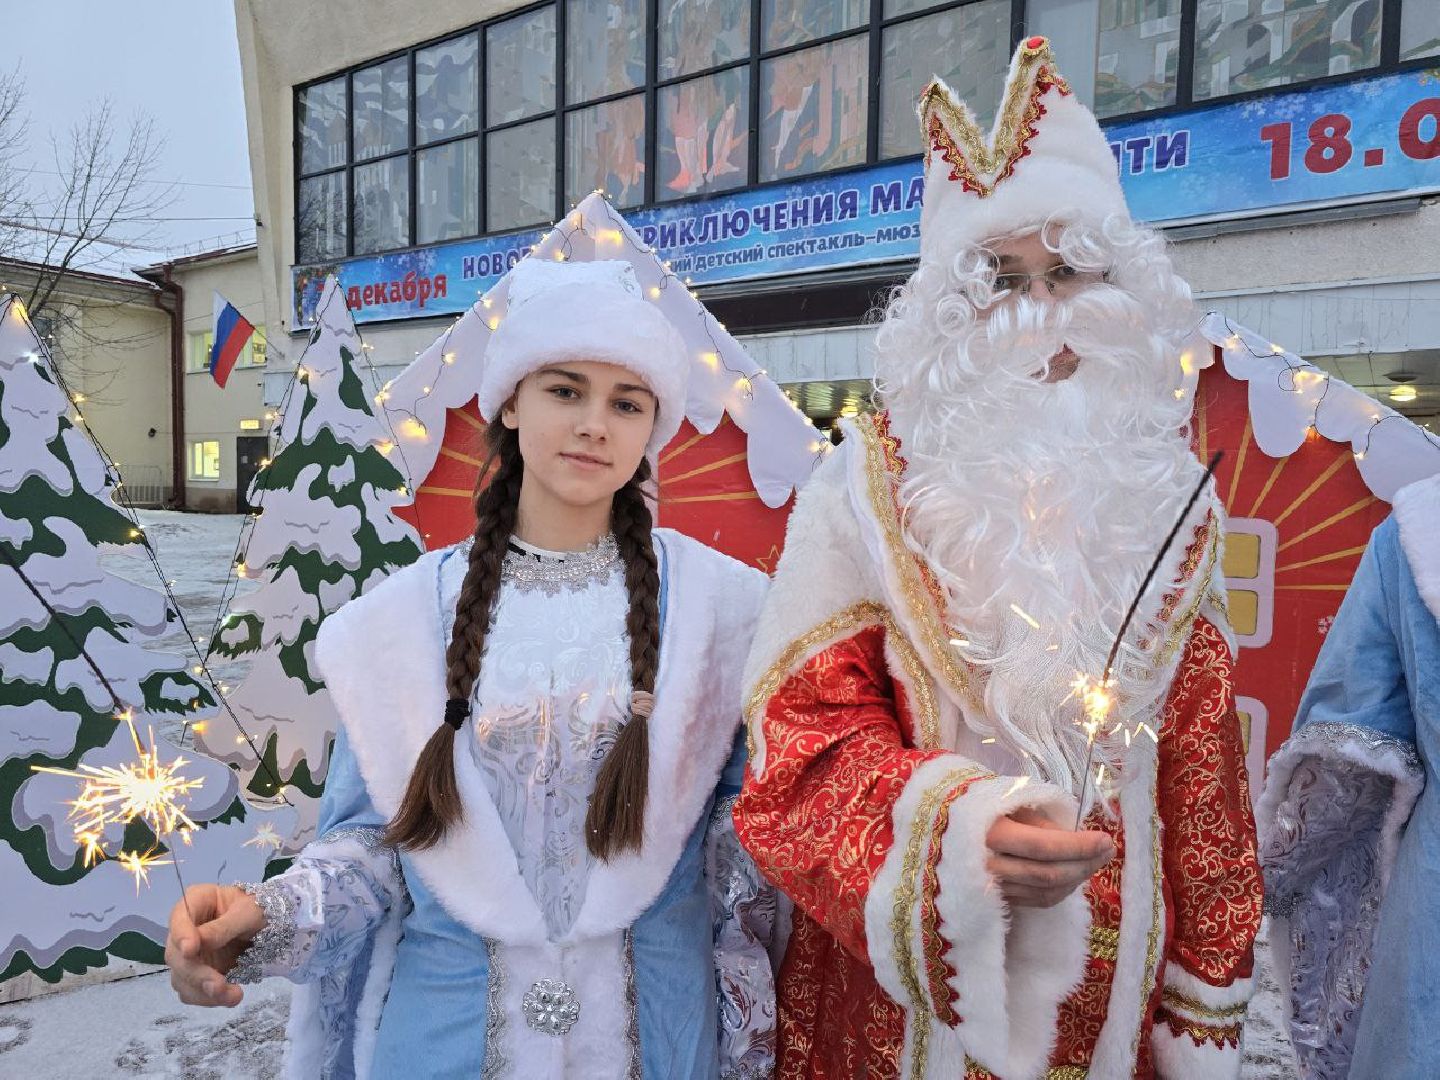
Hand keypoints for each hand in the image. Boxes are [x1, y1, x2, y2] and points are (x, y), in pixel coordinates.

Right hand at [164, 883, 265, 1006]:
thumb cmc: (258, 908)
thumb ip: (225, 926)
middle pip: (175, 955)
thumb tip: (199, 942)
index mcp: (196, 901)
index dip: (181, 935)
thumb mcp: (249, 911)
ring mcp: (188, 954)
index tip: (190, 951)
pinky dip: (208, 999)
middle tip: (218, 985)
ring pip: (181, 978)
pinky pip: (192, 991)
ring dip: (203, 992)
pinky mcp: (196, 974)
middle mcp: (185, 929)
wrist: (267, 924)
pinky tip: (229, 997)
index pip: (179, 917)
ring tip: (232, 996)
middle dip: (196, 974)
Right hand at [985, 806, 1114, 907]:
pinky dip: (1060, 890)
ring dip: (1076, 879)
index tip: (1105, 839)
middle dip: (1084, 863)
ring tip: (1095, 860)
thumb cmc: (975, 805)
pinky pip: (1035, 900)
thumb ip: (1038, 822)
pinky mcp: (994, 899)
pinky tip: (1073, 875)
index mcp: (988, 834)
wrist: (937, 826)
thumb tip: (1075, 839)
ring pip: (1044, 892)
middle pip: (1047, 875)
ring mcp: (989, 887)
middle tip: (1108, 849)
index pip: (1042, 847)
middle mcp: (987, 866)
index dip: (1077, 846)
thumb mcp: (1005, 801)